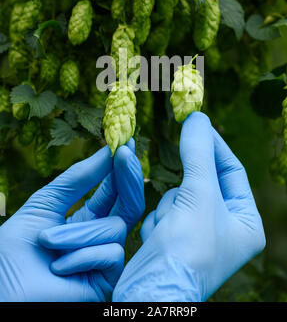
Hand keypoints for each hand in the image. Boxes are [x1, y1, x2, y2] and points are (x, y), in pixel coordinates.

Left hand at [0, 140, 144, 301]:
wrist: (2, 286)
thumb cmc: (17, 246)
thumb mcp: (48, 201)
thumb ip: (80, 177)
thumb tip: (109, 150)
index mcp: (88, 220)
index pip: (113, 192)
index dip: (119, 169)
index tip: (125, 143)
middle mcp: (101, 238)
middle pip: (129, 205)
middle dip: (126, 178)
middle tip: (124, 153)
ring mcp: (105, 260)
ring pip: (116, 228)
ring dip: (79, 232)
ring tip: (47, 241)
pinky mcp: (107, 281)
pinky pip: (112, 253)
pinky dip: (82, 255)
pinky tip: (58, 268)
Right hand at [113, 113, 265, 301]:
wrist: (150, 294)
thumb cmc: (187, 249)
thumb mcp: (199, 195)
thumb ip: (199, 153)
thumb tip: (197, 117)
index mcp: (246, 222)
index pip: (232, 170)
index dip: (214, 144)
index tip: (195, 122)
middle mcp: (225, 229)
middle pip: (203, 182)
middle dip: (186, 183)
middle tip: (176, 151)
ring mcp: (198, 236)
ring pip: (179, 196)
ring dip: (169, 206)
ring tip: (168, 228)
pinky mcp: (174, 242)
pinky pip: (164, 212)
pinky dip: (157, 220)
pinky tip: (158, 240)